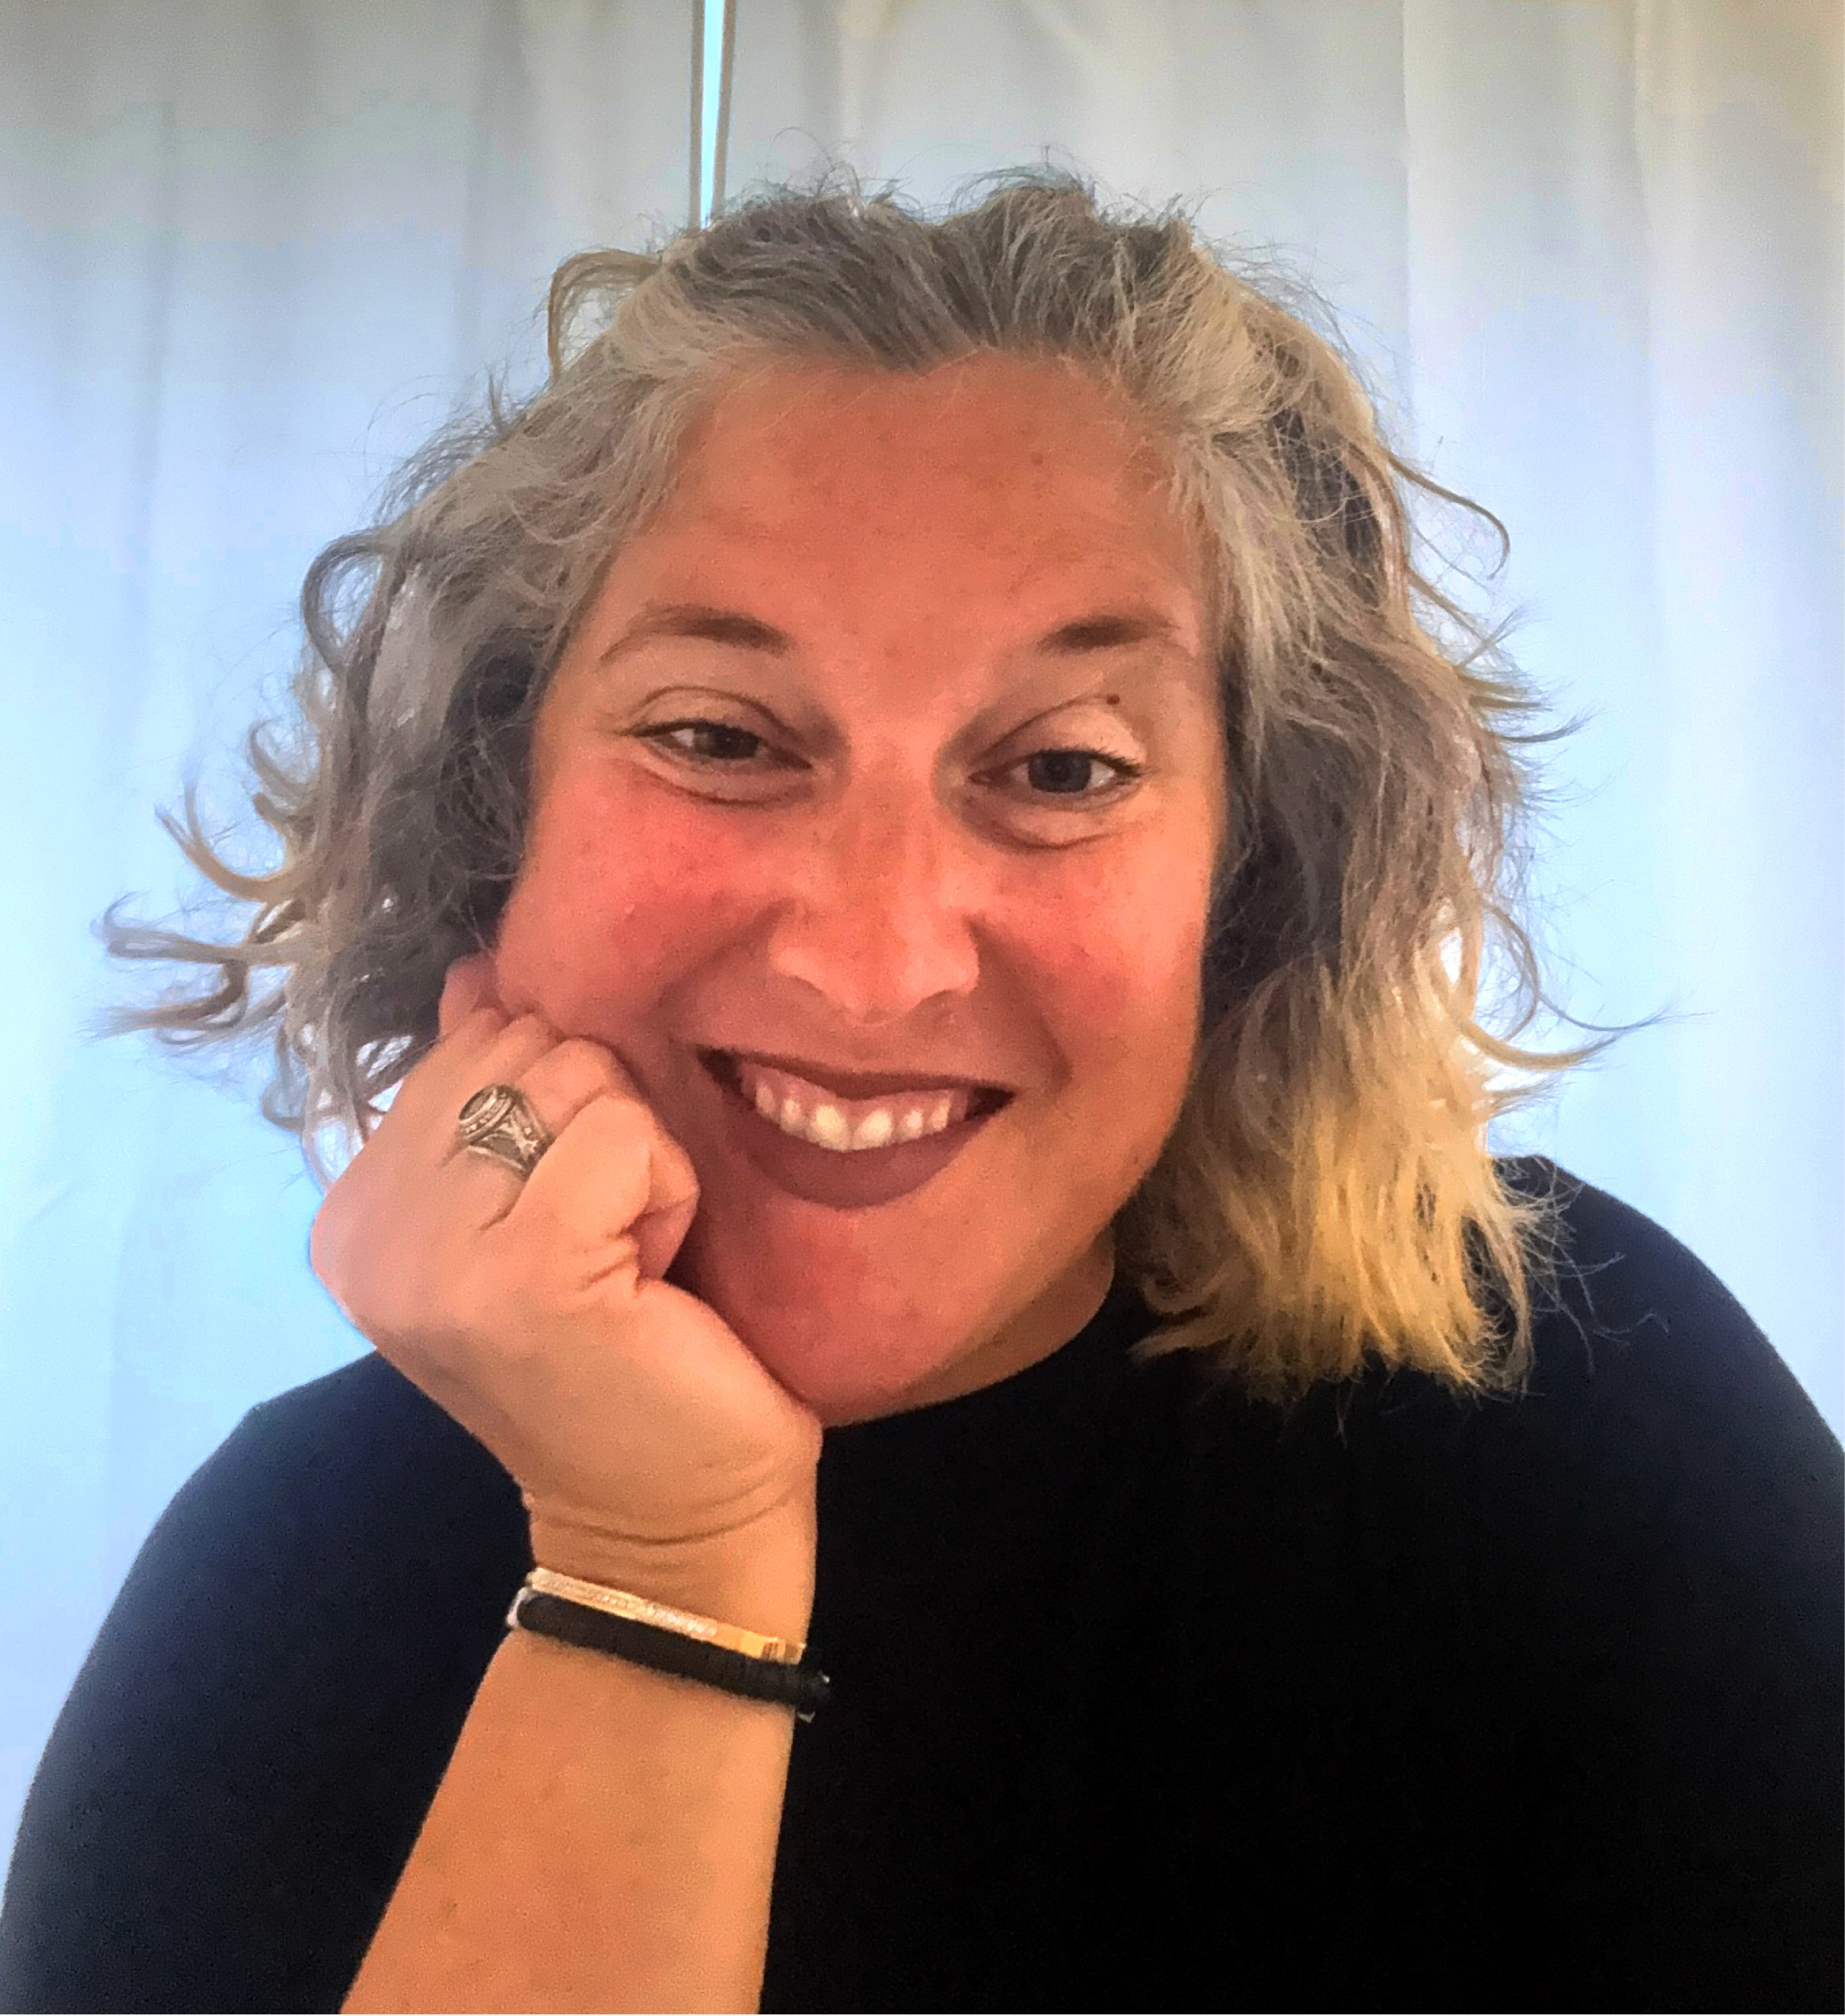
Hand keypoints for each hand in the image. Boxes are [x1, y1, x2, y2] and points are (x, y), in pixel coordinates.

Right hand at [309, 955, 822, 1585]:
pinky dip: (667, 1193)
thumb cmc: (622, 1358)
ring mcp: (434, 1254)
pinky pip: (626, 1136)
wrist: (669, 1522)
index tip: (564, 1219)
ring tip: (624, 1260)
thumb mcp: (530, 1206)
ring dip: (637, 1159)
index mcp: (352, 1210)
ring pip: (578, 1078)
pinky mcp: (522, 1272)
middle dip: (600, 1123)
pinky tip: (651, 1278)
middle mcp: (365, 1229)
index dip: (555, 1105)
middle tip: (604, 1242)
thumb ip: (486, 1090)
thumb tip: (478, 971)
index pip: (468, 1038)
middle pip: (525, 1046)